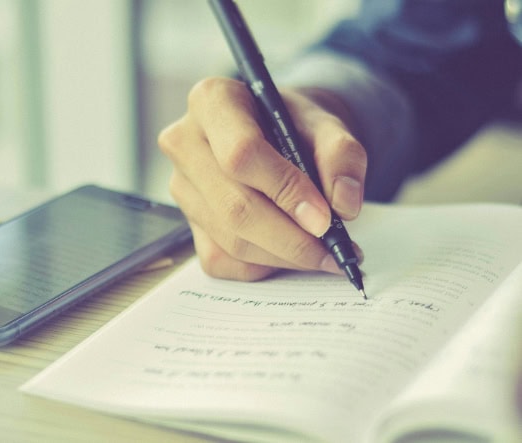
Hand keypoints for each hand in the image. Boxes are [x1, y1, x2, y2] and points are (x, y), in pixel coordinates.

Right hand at [158, 77, 365, 280]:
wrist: (273, 132)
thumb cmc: (293, 124)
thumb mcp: (325, 123)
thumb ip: (342, 155)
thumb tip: (343, 206)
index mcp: (212, 101)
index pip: (241, 154)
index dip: (285, 190)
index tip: (324, 219)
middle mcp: (184, 143)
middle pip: (234, 206)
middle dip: (290, 239)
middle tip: (333, 252)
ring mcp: (181, 186)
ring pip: (230, 239)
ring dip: (283, 256)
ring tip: (323, 255)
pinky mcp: (187, 221)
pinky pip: (221, 259)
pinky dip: (262, 266)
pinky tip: (288, 253)